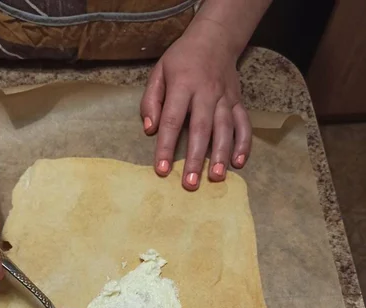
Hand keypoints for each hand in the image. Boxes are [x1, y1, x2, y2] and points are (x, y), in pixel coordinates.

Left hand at [140, 18, 251, 190]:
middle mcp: (206, 93)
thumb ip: (151, 101)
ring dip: (220, 155)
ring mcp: (225, 99)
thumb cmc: (182, 60)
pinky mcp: (238, 102)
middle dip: (195, 158)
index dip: (166, 146)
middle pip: (201, 129)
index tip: (162, 170)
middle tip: (190, 183)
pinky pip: (244, 124)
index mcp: (182, 85)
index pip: (172, 120)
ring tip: (216, 177)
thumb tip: (149, 129)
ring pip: (224, 129)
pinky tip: (238, 163)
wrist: (215, 38)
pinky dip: (243, 144)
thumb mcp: (159, 72)